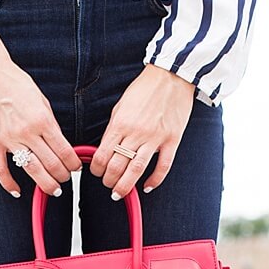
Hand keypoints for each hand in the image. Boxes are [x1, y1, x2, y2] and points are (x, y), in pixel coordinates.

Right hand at [0, 50, 81, 196]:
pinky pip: (1, 169)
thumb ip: (50, 122)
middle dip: (62, 176)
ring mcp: (8, 139)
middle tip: (65, 179)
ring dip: (46, 184)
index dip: (73, 163)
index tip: (76, 167)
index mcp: (42, 119)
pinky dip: (8, 184)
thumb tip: (59, 143)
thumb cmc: (15, 82)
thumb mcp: (41, 99)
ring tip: (53, 189)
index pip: (64, 150)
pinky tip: (17, 191)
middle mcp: (27, 132)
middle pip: (51, 164)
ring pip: (31, 170)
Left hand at [89, 64, 195, 198]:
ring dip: (126, 186)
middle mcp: (136, 133)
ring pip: (137, 169)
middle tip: (108, 186)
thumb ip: (113, 128)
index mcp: (120, 124)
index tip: (96, 172)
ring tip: (120, 193)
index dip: (96, 168)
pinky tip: (147, 187)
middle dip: (109, 181)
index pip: (103, 154)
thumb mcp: (120, 106)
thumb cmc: (145, 89)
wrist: (171, 76)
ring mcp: (155, 138)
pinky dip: (155, 180)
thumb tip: (105, 149)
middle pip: (118, 166)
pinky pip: (163, 166)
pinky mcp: (172, 140)